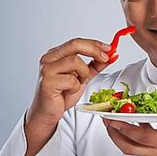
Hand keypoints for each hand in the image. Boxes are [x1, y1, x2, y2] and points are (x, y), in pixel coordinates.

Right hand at [19, 38, 111, 155]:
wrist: (47, 113)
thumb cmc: (61, 94)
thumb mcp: (82, 77)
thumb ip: (94, 65)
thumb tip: (109, 56)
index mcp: (56, 54)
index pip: (77, 42)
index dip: (94, 44)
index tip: (109, 48)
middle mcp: (49, 58)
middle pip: (75, 45)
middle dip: (94, 50)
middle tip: (106, 58)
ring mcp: (46, 69)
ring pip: (75, 61)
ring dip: (83, 74)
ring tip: (78, 83)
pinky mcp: (47, 82)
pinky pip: (71, 79)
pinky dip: (75, 87)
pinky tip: (69, 92)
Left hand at [103, 117, 156, 155]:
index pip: (142, 138)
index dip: (126, 128)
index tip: (115, 119)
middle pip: (129, 147)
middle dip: (114, 134)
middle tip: (106, 120)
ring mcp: (154, 152)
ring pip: (130, 147)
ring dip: (118, 134)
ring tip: (111, 120)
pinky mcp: (154, 151)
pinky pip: (137, 144)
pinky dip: (129, 133)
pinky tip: (130, 121)